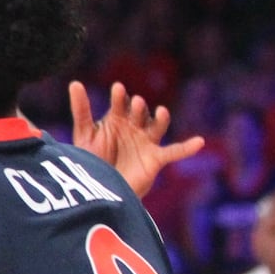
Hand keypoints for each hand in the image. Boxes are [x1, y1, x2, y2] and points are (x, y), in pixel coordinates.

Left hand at [69, 81, 202, 197]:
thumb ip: (81, 110)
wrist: (101, 190)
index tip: (118, 88)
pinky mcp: (156, 158)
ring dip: (160, 119)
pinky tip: (199, 141)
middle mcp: (134, 127)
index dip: (119, 97)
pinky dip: (187, 147)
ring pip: (157, 126)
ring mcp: (146, 142)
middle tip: (136, 102)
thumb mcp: (85, 134)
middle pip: (139, 113)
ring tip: (160, 111)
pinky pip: (174, 151)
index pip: (120, 104)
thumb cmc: (92, 160)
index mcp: (116, 119)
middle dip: (138, 108)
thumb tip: (75, 83)